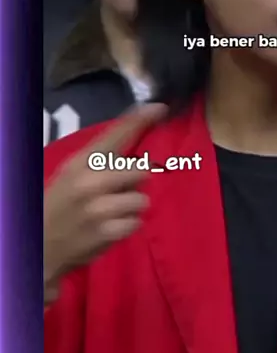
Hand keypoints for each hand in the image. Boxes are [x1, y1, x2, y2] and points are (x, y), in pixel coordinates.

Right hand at [44, 104, 166, 302]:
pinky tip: (110, 228)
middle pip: (140, 170)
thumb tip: (136, 143)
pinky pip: (137, 222)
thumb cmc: (60, 204)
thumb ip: (100, 159)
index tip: (159, 107)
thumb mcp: (72, 173)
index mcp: (81, 162)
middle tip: (117, 190)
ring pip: (142, 199)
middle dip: (135, 182)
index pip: (115, 135)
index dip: (139, 120)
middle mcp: (91, 182)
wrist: (40, 245)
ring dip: (132, 207)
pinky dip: (128, 226)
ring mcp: (99, 208)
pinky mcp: (106, 232)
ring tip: (113, 212)